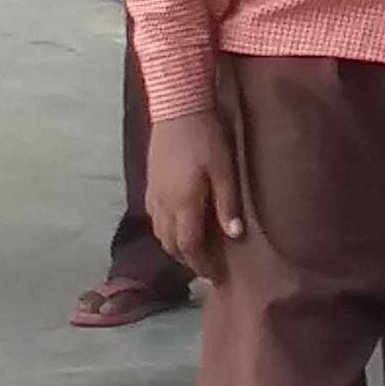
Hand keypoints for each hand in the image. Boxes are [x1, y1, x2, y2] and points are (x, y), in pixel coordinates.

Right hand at [144, 105, 244, 272]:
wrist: (177, 109)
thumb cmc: (206, 138)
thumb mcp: (224, 171)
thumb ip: (227, 204)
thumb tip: (234, 235)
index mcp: (183, 205)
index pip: (190, 247)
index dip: (202, 265)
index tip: (214, 277)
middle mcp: (163, 205)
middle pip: (171, 245)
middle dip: (188, 260)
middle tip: (206, 267)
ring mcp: (153, 194)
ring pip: (160, 233)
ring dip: (175, 247)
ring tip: (193, 251)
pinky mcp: (150, 184)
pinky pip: (154, 218)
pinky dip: (166, 230)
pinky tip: (178, 226)